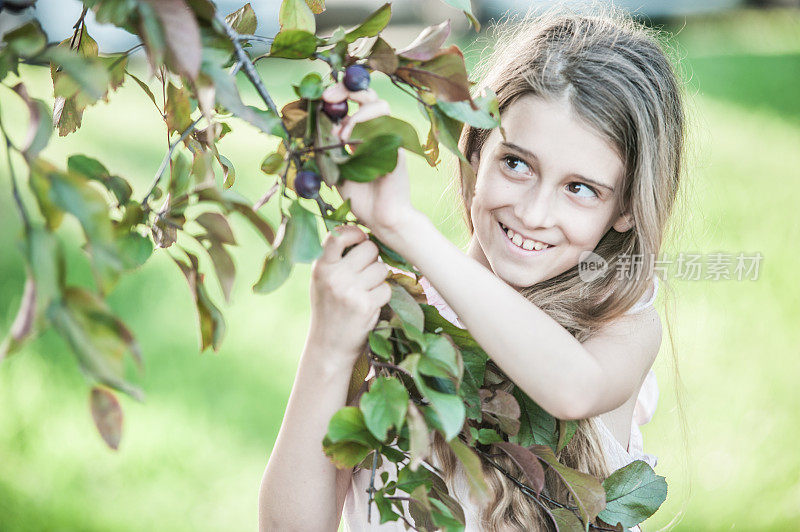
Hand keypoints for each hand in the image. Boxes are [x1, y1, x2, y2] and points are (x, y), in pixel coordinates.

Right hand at [307, 224, 391, 369]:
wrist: (328, 346)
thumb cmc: (328, 308)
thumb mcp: (322, 280)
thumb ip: (336, 259)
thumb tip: (365, 235)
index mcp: (321, 267)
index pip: (338, 235)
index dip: (355, 232)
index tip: (360, 239)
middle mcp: (334, 276)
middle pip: (369, 248)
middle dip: (373, 258)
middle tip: (366, 273)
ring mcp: (350, 291)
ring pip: (381, 268)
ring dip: (379, 279)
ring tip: (365, 291)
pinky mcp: (365, 305)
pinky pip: (386, 288)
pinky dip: (382, 296)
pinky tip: (370, 305)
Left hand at [321, 82, 416, 239]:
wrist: (380, 217)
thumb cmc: (360, 196)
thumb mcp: (336, 167)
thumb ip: (329, 146)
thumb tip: (321, 123)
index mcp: (362, 134)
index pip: (354, 103)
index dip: (340, 94)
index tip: (322, 97)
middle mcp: (377, 132)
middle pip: (368, 95)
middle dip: (347, 90)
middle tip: (328, 98)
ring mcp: (389, 137)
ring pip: (380, 104)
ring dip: (356, 114)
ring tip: (342, 136)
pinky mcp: (397, 145)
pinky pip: (386, 123)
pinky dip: (365, 125)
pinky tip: (350, 141)